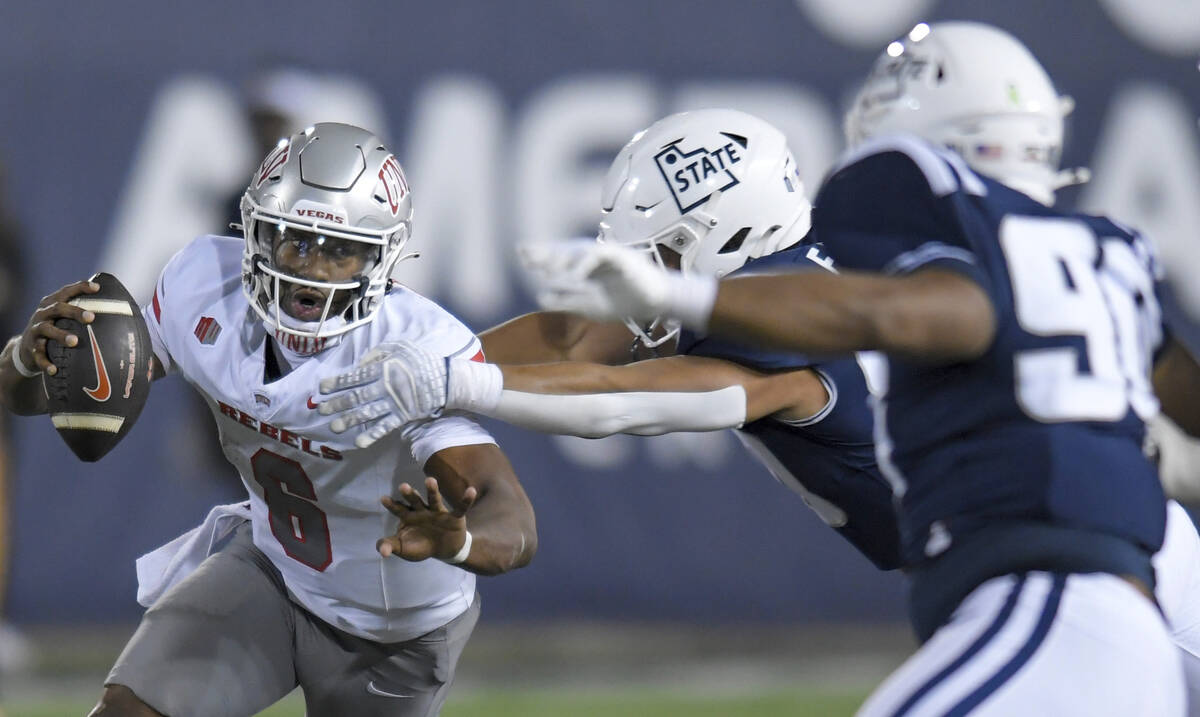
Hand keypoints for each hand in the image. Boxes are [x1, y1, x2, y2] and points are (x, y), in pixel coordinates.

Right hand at [17, 280, 100, 375]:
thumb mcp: (64, 319)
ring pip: (47, 330)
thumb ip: (83, 313)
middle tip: (91, 317)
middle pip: (58, 308)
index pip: (66, 292)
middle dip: (74, 312)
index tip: (97, 288)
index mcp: (52, 304)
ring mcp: (36, 331)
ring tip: (75, 341)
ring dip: (61, 335)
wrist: (26, 348)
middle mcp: (43, 314)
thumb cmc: (56, 329)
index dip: (80, 288)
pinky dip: (46, 363)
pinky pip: (38, 356)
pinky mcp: (31, 348)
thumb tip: (121, 313)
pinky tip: (54, 370)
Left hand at [318, 340, 447, 448]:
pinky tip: (359, 442)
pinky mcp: (403, 416)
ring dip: (349, 420)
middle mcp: (384, 386)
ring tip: (334, 427)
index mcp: (383, 368)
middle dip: (337, 404)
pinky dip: (372, 434)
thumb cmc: (422, 360)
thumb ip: (379, 352)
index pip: (355, 377)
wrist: (447, 379)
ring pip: (367, 412)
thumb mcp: (401, 346)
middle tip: (321, 410)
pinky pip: (385, 426)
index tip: (321, 389)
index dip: (337, 383)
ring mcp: (394, 403)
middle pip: (356, 396)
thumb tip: (360, 363)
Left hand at [378, 477, 475, 561]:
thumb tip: (381, 551)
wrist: (445, 550)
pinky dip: (466, 500)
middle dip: (409, 494)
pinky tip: (471, 491)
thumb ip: (391, 546)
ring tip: (429, 480)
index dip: (392, 505)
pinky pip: (461, 508)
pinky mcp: (454, 517)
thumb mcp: (404, 548)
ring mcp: (438, 513)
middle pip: (415, 501)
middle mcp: (423, 511)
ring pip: (434, 499)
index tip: (383, 499)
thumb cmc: (421, 545)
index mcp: (409, 517)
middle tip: (403, 486)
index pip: (399, 509)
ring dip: (432, 490)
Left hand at [519, 240, 669, 321]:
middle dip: (545, 251)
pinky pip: (599, 255)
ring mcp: (607, 254)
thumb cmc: (623, 301)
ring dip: (562, 258)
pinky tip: (574, 276)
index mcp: (584, 266)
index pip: (559, 256)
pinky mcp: (621, 256)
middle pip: (565, 249)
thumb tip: (540, 297)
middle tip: (525, 253)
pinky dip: (586, 264)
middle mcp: (593, 255)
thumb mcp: (588, 306)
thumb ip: (566, 302)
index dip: (541, 254)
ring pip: (580, 250)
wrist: (654, 302)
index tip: (522, 255)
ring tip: (546, 267)